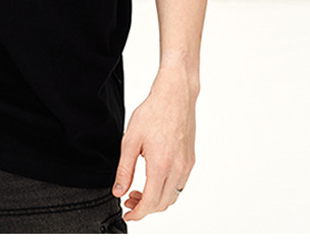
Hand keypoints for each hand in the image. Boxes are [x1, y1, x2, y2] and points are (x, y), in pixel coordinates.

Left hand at [111, 69, 196, 220]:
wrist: (175, 96)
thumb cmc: (153, 113)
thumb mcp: (131, 140)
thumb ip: (125, 169)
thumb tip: (118, 191)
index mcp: (161, 165)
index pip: (150, 202)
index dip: (137, 213)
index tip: (127, 214)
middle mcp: (178, 169)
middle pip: (161, 204)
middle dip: (144, 208)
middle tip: (128, 200)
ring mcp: (186, 165)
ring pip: (172, 197)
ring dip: (156, 200)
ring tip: (139, 191)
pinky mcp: (190, 160)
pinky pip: (180, 185)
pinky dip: (166, 190)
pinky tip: (154, 179)